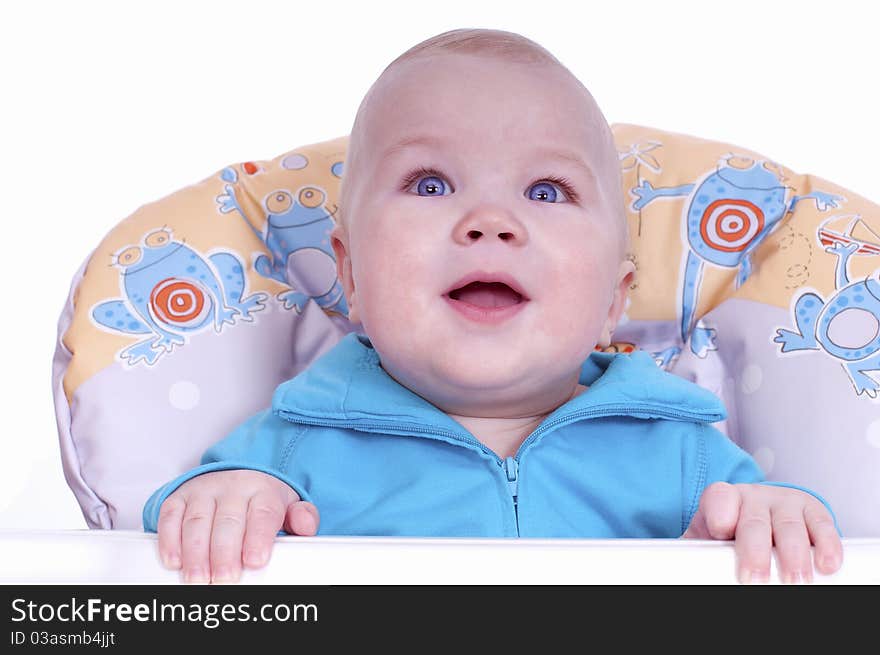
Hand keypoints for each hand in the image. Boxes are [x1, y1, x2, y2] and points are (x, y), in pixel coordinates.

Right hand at [156, 469, 319, 583]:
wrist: (236, 478)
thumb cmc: (262, 503)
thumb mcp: (288, 507)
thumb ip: (302, 518)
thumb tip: (306, 526)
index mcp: (263, 491)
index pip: (263, 513)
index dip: (258, 537)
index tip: (255, 561)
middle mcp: (233, 487)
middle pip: (228, 520)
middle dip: (224, 552)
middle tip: (225, 579)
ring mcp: (204, 491)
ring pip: (198, 521)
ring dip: (196, 553)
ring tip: (198, 579)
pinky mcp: (180, 498)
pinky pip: (170, 516)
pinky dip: (170, 539)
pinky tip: (174, 561)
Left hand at [682, 482, 842, 583]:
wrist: (758, 521)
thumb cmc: (729, 535)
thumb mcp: (707, 539)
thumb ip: (697, 551)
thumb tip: (676, 572)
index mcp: (724, 498)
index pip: (719, 499)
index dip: (720, 515)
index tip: (721, 532)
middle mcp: (754, 497)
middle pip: (754, 521)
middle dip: (755, 551)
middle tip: (754, 578)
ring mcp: (785, 502)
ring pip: (789, 525)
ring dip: (793, 554)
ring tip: (795, 580)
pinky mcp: (813, 511)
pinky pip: (822, 525)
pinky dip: (827, 546)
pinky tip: (826, 564)